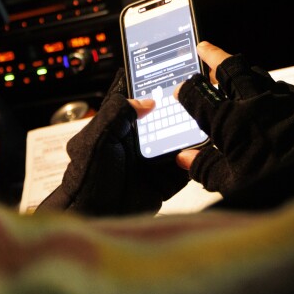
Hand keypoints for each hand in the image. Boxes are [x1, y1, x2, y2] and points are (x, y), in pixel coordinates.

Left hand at [36, 69, 187, 214]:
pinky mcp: (163, 181)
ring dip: (191, 137)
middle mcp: (138, 142)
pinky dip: (193, 162)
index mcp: (119, 127)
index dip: (155, 89)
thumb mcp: (97, 139)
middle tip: (198, 101)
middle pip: (166, 120)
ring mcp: (152, 161)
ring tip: (205, 126)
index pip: (140, 101)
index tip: (175, 76)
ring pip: (178, 143)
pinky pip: (184, 168)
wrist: (95, 217)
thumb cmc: (88, 178)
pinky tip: (202, 152)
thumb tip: (146, 100)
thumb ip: (116, 113)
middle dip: (181, 112)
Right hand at [174, 42, 293, 193]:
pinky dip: (274, 90)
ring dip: (245, 73)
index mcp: (230, 121)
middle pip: (231, 68)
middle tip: (205, 49)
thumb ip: (205, 167)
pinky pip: (286, 88)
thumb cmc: (273, 182)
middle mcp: (254, 102)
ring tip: (236, 72)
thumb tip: (185, 159)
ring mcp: (282, 97)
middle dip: (215, 56)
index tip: (182, 90)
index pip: (199, 96)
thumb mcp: (231, 183)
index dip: (187, 91)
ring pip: (259, 75)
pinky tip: (272, 97)